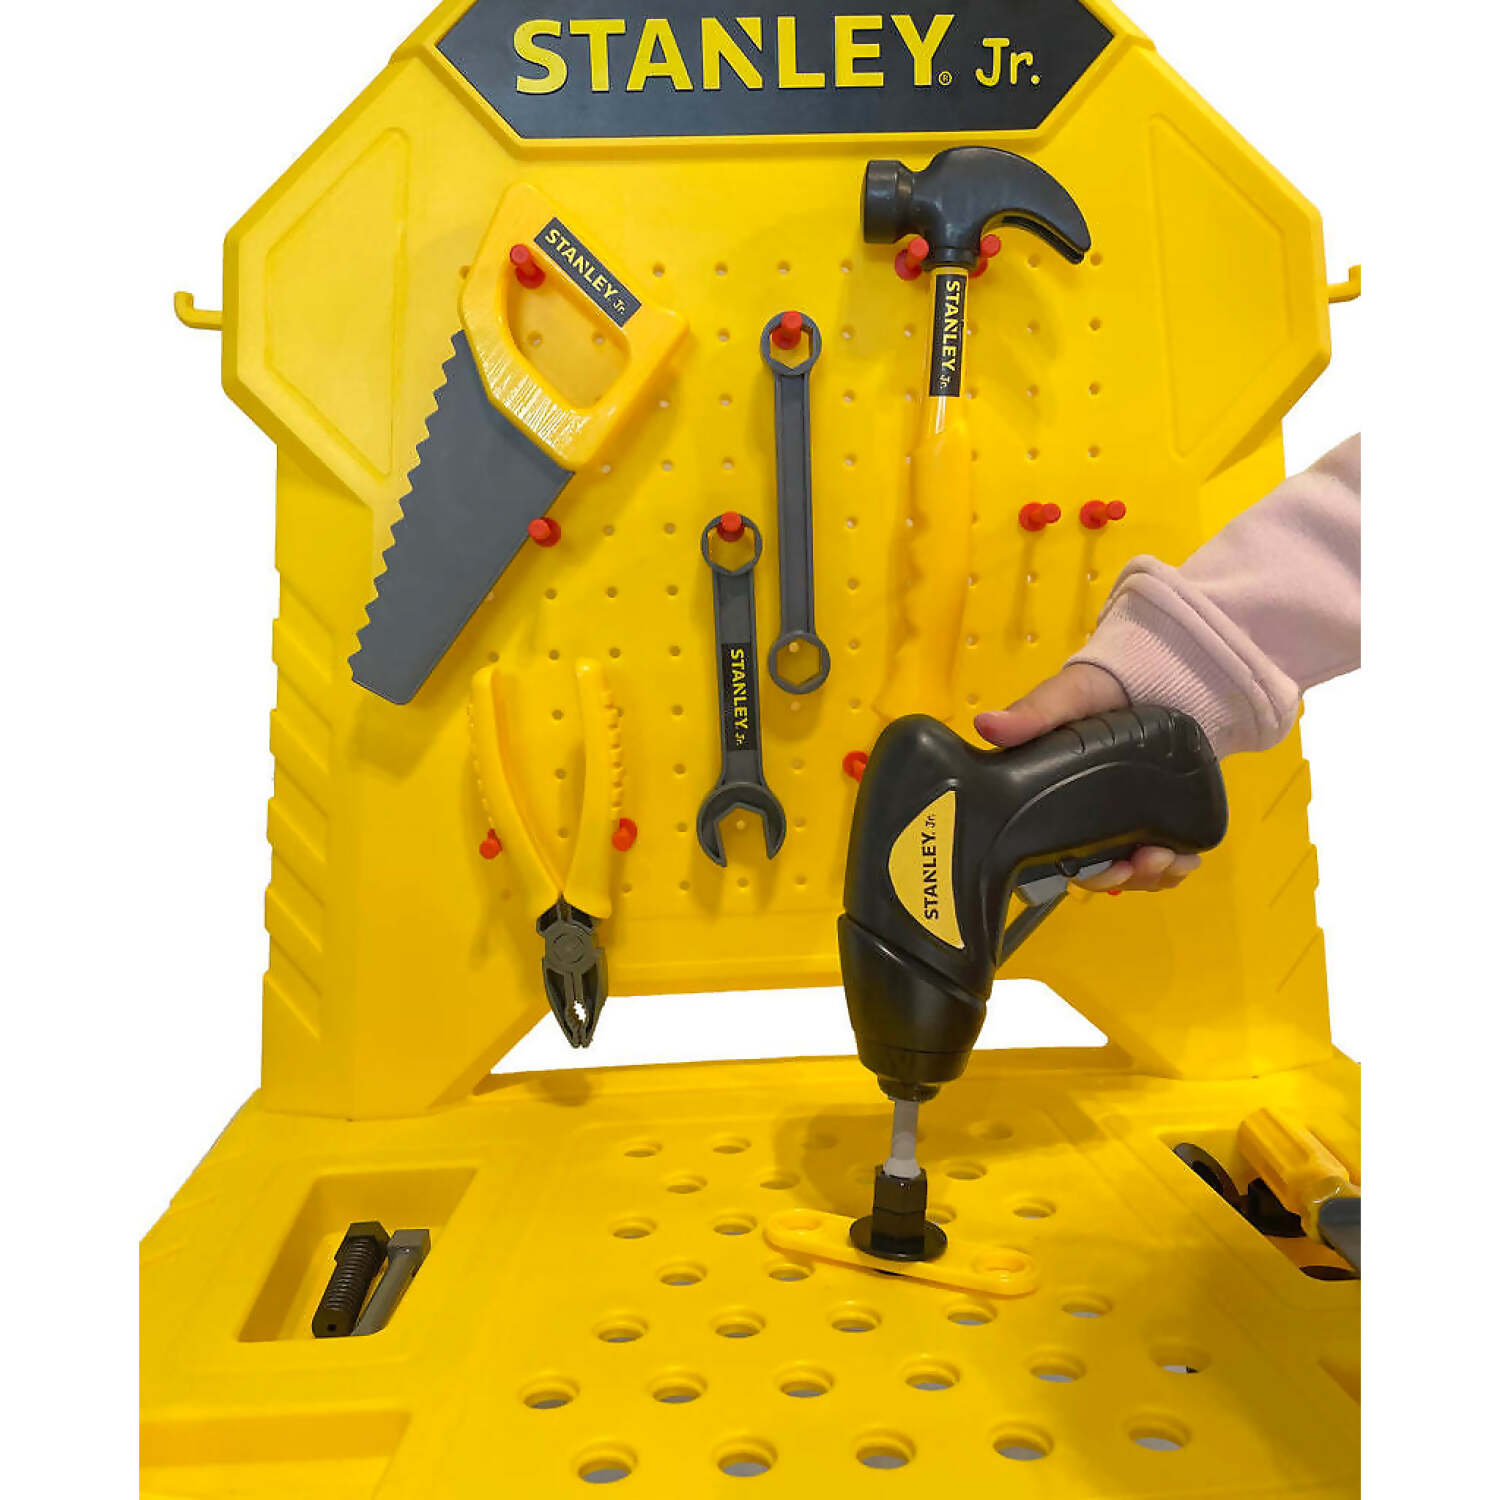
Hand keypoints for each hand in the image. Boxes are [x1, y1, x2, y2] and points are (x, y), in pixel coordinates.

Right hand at [973, 663, 1201, 893]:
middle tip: (1139, 864)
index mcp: (1055, 802)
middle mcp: (1086, 820)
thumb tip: (985, 726)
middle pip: (1098, 870)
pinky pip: (1163, 860)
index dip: (1077, 873)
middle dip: (1120, 878)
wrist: (1159, 675)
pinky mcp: (1159, 817)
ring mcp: (1124, 821)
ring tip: (1168, 861)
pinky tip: (1185, 860)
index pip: (1055, 854)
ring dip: (1150, 877)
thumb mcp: (1065, 697)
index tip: (1103, 871)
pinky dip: (1174, 869)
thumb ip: (1032, 713)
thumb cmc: (1102, 687)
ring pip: (1132, 871)